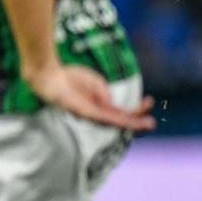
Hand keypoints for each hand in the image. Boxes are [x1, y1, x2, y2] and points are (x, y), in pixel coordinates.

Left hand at [26, 63, 155, 132]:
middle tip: (152, 123)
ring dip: (131, 124)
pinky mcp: (84, 112)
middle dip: (137, 122)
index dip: (137, 109)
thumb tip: (111, 102)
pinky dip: (117, 120)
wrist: (49, 75)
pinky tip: (127, 122)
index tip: (150, 100)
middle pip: (120, 121)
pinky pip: (104, 118)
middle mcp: (96, 112)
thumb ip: (104, 92)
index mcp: (99, 105)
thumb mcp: (94, 82)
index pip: (122, 112)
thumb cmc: (68, 77)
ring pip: (115, 123)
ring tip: (147, 125)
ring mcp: (90, 113)